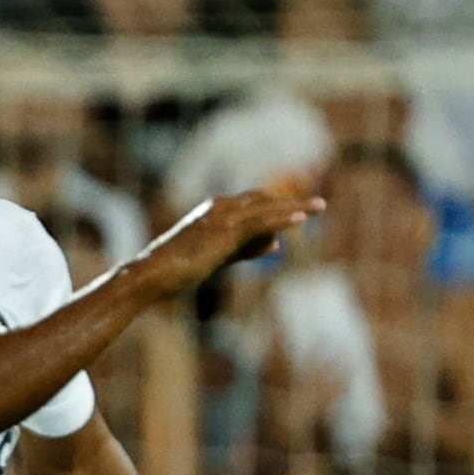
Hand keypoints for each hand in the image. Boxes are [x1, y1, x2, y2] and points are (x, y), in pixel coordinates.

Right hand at [143, 185, 324, 295]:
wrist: (153, 274)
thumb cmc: (177, 268)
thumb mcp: (218, 255)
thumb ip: (247, 246)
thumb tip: (277, 242)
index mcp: (213, 211)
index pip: (253, 204)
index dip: (275, 210)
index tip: (297, 214)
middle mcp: (219, 208)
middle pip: (264, 200)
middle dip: (290, 203)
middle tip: (318, 205)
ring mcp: (222, 218)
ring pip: (266, 208)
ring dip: (295, 206)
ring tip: (320, 206)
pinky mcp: (225, 232)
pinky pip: (260, 222)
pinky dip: (282, 218)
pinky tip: (301, 218)